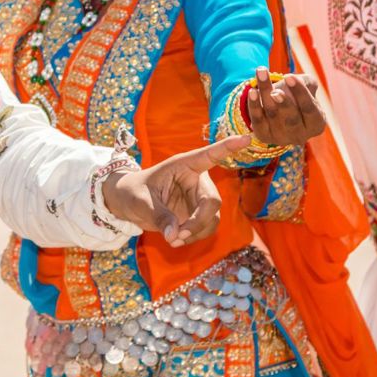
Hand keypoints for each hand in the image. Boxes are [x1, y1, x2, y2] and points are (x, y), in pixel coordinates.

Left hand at [101, 135, 250, 247]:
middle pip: (212, 201)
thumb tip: (174, 236)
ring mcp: (199, 198)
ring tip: (173, 239)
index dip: (228, 147)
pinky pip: (207, 228)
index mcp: (183, 165)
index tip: (247, 137)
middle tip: (178, 236)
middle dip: (199, 221)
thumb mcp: (141, 201)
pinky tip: (176, 240)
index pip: (209, 155)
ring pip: (212, 218)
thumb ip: (159, 216)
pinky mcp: (198, 214)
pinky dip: (194, 237)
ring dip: (196, 232)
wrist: (129, 203)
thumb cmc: (133, 192)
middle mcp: (196, 180)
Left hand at [246, 67, 325, 145]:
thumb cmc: (297, 96)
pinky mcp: (264, 136)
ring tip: (261, 79)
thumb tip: (295, 80)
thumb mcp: (307, 87)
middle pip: (291, 116)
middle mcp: (300, 135)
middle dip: (283, 103)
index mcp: (316, 124)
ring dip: (265, 95)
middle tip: (275, 91)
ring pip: (272, 114)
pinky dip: (254, 106)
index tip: (289, 76)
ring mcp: (281, 138)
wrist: (279, 108)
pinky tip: (252, 92)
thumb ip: (306, 82)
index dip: (300, 92)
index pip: (309, 108)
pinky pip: (258, 121)